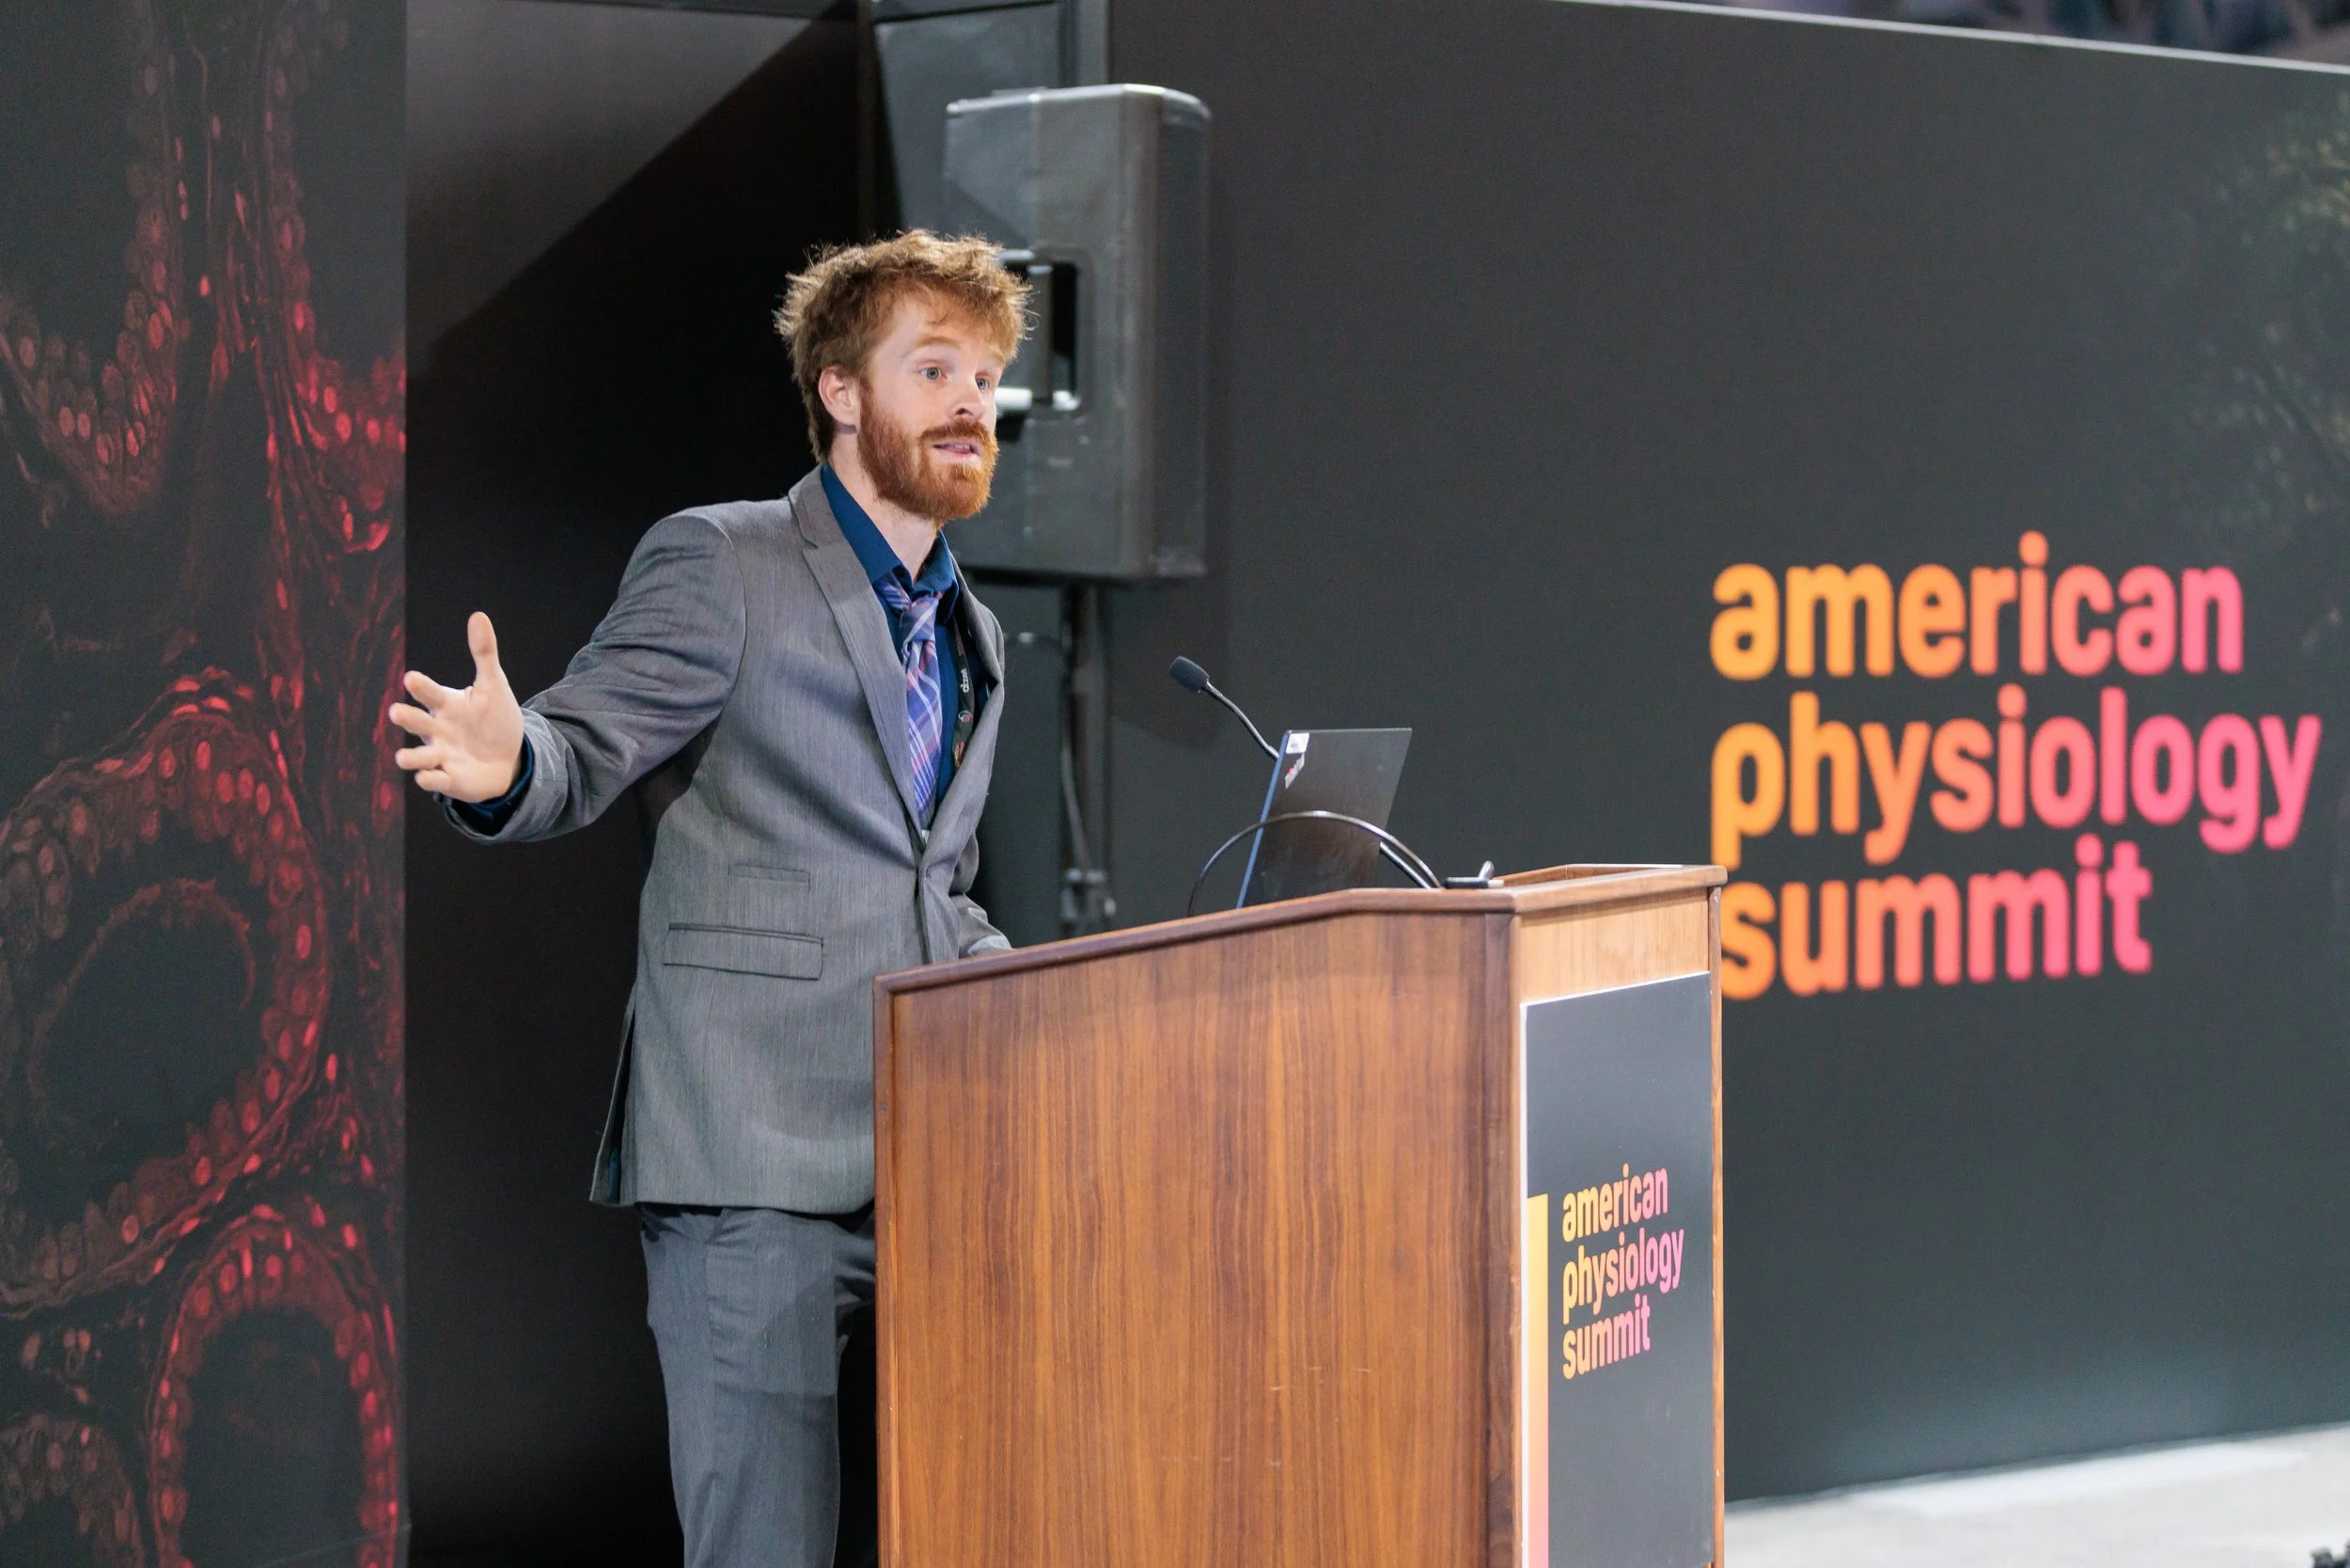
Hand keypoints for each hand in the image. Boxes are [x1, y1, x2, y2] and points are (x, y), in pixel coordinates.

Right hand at [389, 612, 525, 802]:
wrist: (508, 758)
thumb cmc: (494, 719)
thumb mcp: (493, 686)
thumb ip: (484, 653)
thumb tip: (478, 616)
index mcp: (445, 704)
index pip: (429, 692)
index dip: (421, 686)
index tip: (411, 678)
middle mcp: (437, 729)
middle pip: (416, 721)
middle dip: (406, 718)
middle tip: (396, 712)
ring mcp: (441, 755)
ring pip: (418, 756)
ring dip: (411, 757)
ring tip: (404, 757)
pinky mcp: (449, 779)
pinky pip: (435, 781)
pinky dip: (430, 780)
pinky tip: (429, 777)